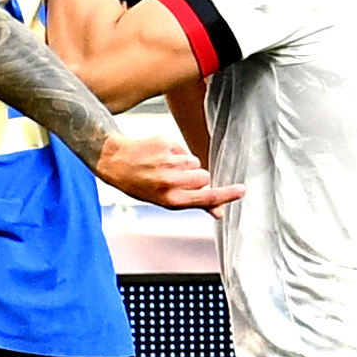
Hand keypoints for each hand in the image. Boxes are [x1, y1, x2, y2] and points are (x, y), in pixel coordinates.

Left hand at [95, 130, 242, 211]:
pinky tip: (160, 156)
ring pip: (196, 162)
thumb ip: (194, 204)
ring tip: (164, 167)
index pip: (205, 197)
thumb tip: (219, 213)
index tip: (242, 190)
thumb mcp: (164, 200)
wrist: (115, 161)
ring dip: (186, 165)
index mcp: (170, 199)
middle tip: (176, 179)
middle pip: (205, 177)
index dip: (225, 195)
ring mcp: (168, 161)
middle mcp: (170, 181)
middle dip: (196, 178)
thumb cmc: (141, 184)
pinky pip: (185, 149)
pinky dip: (176, 153)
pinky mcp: (167, 144)